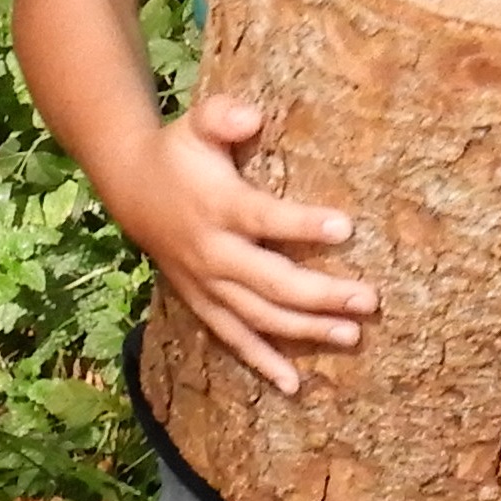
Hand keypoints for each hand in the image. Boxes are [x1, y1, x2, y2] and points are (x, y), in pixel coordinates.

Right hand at [109, 91, 377, 394]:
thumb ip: (222, 115)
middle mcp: (213, 254)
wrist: (130, 189)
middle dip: (321, 294)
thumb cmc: (179, 152)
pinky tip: (295, 385)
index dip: (302, 225)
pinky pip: (234, 339)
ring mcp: (207, 286)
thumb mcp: (196, 123)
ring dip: (305, 330)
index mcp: (218, 207)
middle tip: (369, 299)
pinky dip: (263, 362)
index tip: (345, 228)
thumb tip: (251, 115)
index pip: (265, 219)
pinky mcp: (203, 304)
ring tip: (352, 335)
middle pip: (271, 282)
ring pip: (259, 318)